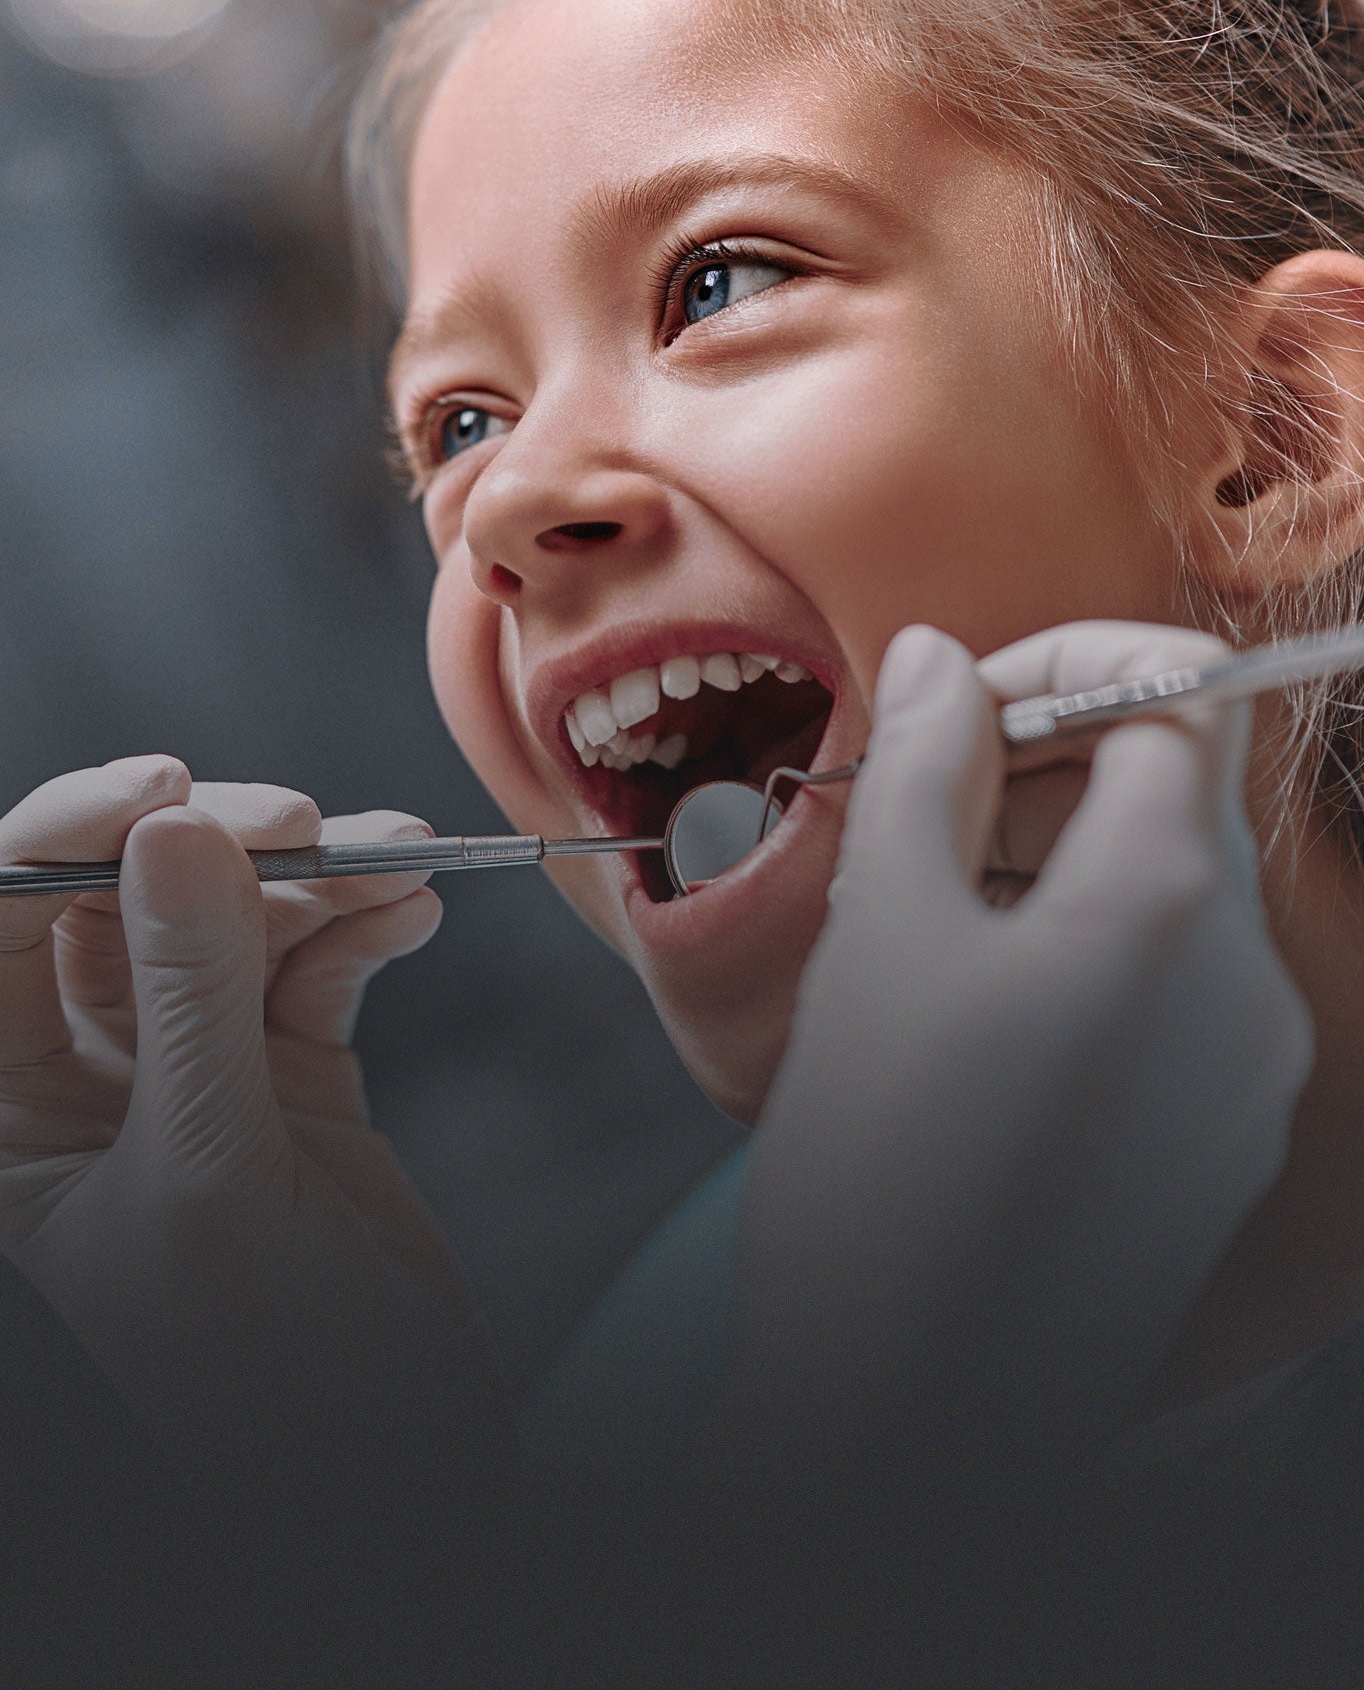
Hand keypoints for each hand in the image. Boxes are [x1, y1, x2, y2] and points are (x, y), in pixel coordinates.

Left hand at [0, 756, 500, 1511]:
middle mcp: (81, 1084)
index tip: (161, 793)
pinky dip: (363, 928)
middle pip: (119, 903)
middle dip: (212, 847)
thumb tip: (178, 836)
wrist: (385, 1466)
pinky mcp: (291, 1084)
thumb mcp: (201, 1177)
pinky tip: (405, 911)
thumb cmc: (253, 1380)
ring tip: (387, 859)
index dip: (61, 839)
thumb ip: (189, 998)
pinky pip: (313, 970)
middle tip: (295, 822)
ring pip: (229, 923)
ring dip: (313, 877)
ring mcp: (193, 1077)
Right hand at [735, 622, 1312, 1452]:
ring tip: (928, 929)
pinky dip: (1084, 960)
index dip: (1064, 667)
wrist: (915, 1416)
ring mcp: (1247, 1074)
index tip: (961, 704)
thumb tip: (941, 659)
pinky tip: (975, 1023)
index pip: (1175, 695)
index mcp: (1171, 905)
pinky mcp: (1218, 1145)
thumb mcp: (883, 932)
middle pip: (1174, 796)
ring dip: (1055, 866)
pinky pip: (1172, 998)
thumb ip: (927, 767)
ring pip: (1168, 899)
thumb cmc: (882, 1173)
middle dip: (1045, 771)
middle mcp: (1247, 983)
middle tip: (919, 816)